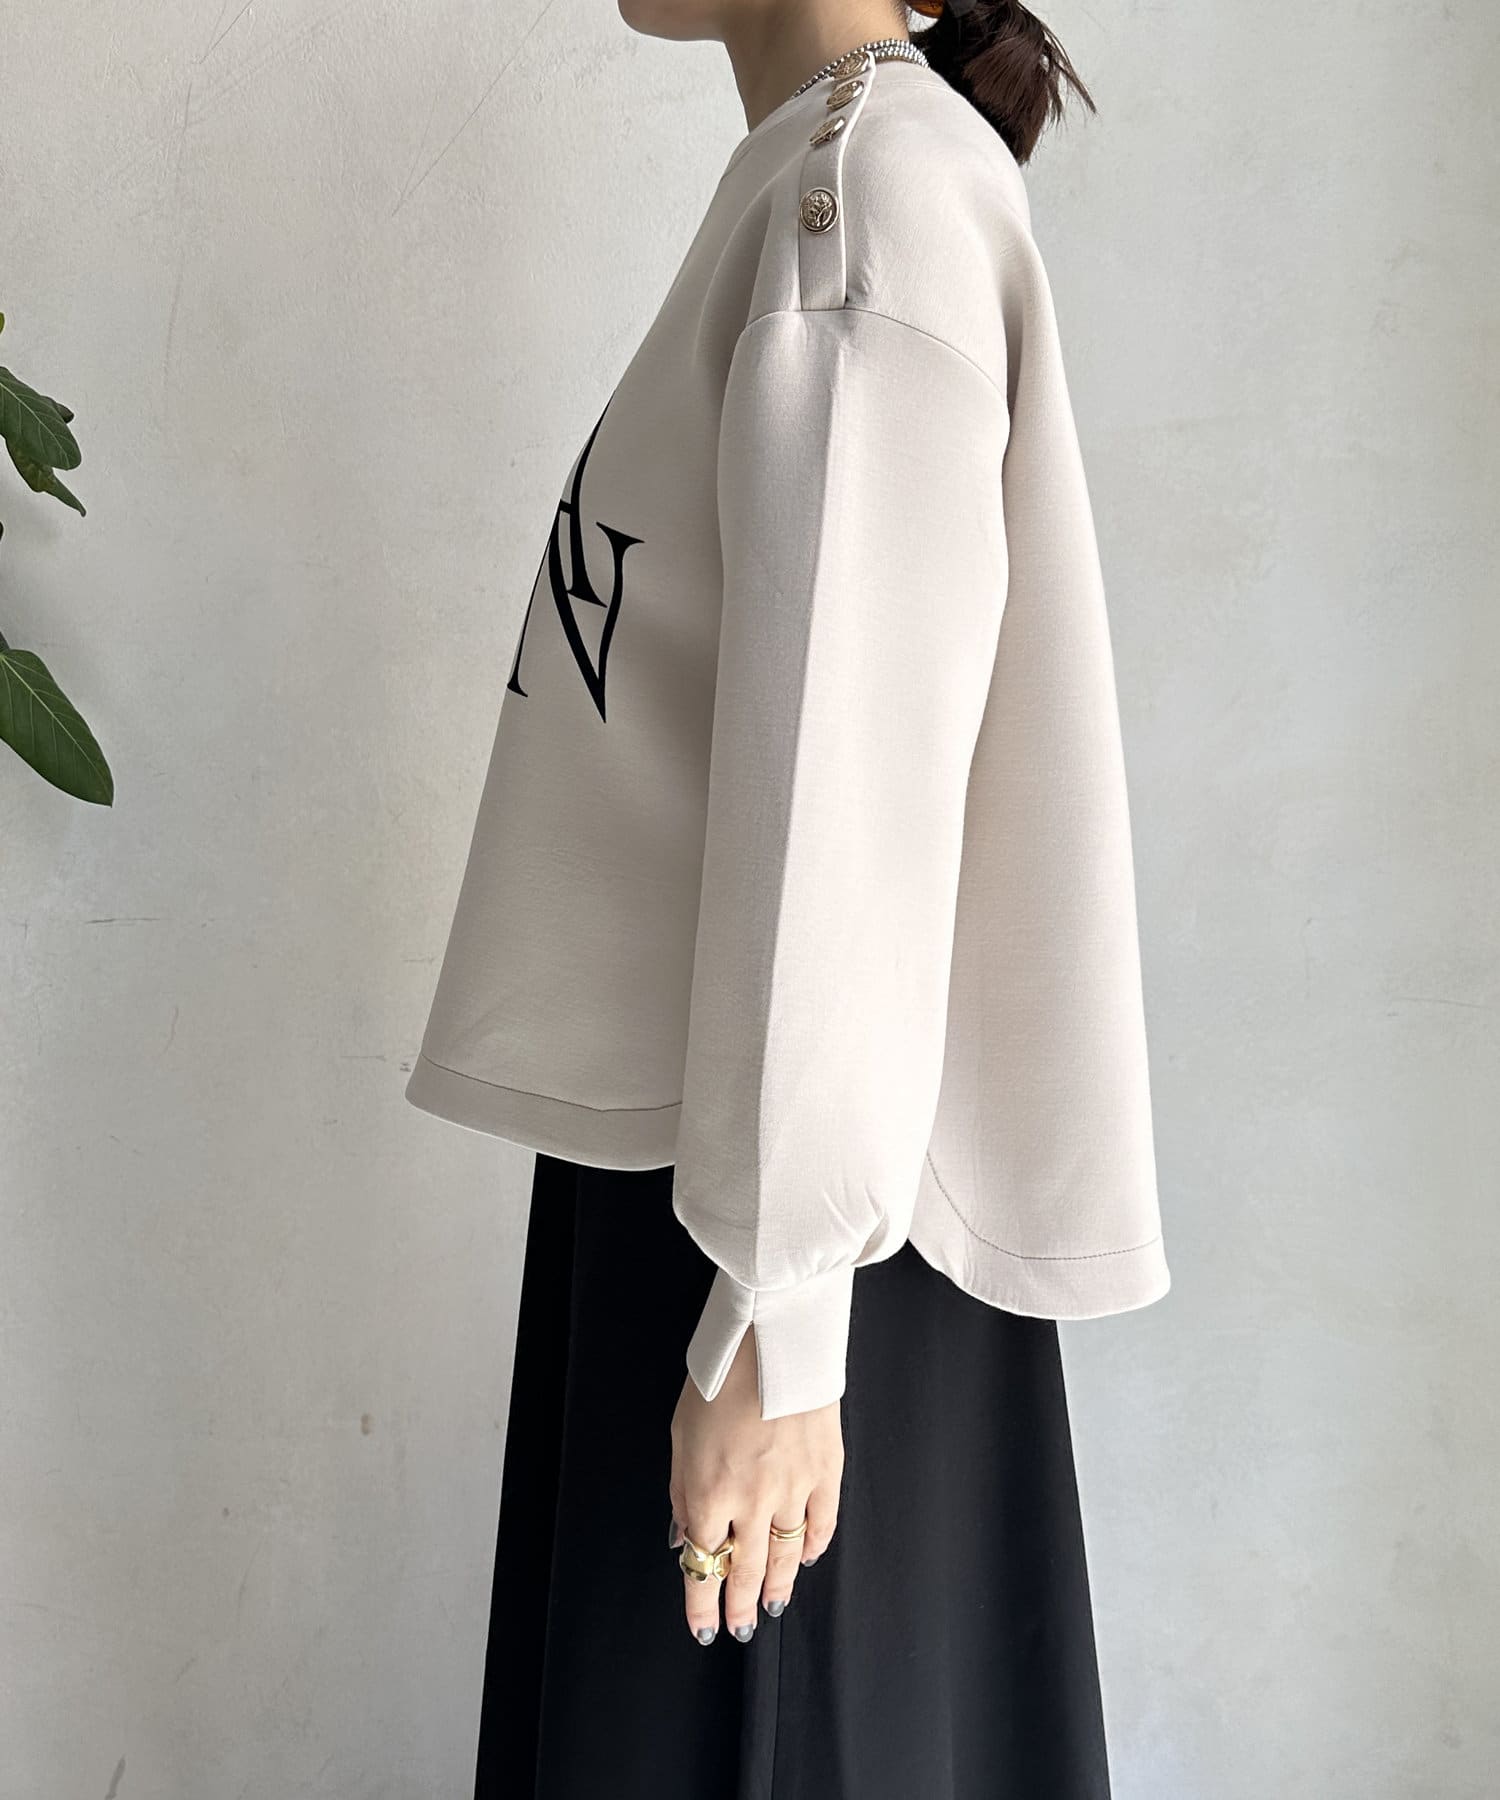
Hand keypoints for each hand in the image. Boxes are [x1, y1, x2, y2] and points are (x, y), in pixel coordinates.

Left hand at [668, 1323, 843, 1643]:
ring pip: (786, 1554)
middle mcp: (752, 1499)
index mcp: (709, 1491)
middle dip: (738, 1605)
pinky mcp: (828, 1470)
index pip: (703, 1563)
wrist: (772, 1338)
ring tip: (770, 1606)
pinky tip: (806, 1558)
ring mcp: (794, 1487)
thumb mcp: (681, 1433)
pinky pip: (823, 1522)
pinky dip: (814, 1545)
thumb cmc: (720, 1377)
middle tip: (738, 1629)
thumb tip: (686, 1535)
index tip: (702, 1624)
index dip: (701, 1599)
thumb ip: (683, 1490)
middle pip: (745, 1569)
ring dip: (777, 1586)